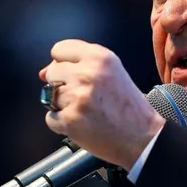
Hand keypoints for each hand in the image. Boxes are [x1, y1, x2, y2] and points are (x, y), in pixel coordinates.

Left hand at [39, 39, 165, 169]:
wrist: (143, 137)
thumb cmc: (130, 107)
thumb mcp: (112, 73)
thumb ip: (80, 66)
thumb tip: (43, 72)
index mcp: (100, 57)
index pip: (60, 49)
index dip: (63, 64)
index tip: (73, 75)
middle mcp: (87, 73)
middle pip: (52, 72)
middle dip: (62, 85)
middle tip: (83, 97)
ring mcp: (77, 96)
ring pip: (49, 95)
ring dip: (62, 106)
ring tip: (84, 112)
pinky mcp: (70, 119)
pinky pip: (50, 118)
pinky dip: (62, 124)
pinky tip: (81, 124)